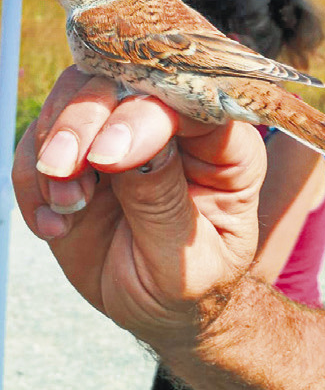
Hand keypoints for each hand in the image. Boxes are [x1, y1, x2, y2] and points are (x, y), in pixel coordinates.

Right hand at [12, 65, 266, 348]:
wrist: (158, 307)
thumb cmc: (188, 287)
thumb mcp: (184, 264)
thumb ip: (161, 201)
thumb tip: (124, 142)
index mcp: (226, 150)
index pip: (190, 101)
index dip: (144, 114)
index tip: (106, 156)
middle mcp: (177, 128)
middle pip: (125, 82)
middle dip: (85, 119)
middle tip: (65, 170)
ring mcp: (127, 134)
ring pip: (77, 94)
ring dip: (55, 144)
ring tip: (66, 206)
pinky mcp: (84, 152)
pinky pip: (42, 137)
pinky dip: (33, 175)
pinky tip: (54, 222)